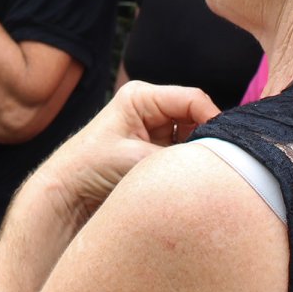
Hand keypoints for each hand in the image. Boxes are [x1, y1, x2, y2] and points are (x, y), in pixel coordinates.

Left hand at [38, 82, 219, 220]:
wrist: (65, 194)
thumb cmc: (90, 168)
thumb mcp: (137, 160)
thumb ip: (177, 159)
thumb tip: (215, 162)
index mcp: (141, 96)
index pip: (192, 99)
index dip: (213, 118)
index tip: (227, 145)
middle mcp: (150, 108)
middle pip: (197, 116)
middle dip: (208, 138)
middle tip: (218, 163)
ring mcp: (154, 129)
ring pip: (194, 137)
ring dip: (198, 154)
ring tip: (199, 173)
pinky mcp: (155, 150)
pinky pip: (184, 154)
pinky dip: (190, 166)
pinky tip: (190, 179)